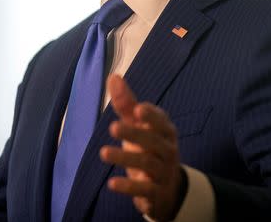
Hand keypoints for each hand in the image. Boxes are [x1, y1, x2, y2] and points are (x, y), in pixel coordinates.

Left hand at [99, 75, 186, 221]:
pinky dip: (129, 187)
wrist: (168, 190)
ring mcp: (163, 173)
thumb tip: (113, 76)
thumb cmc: (149, 149)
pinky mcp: (156, 193)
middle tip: (113, 127)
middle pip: (153, 141)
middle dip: (134, 134)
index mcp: (165, 132)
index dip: (152, 115)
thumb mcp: (138, 127)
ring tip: (103, 153)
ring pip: (147, 164)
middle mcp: (168, 151)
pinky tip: (112, 183)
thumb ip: (126, 104)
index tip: (138, 108)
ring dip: (125, 158)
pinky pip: (145, 190)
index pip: (162, 122)